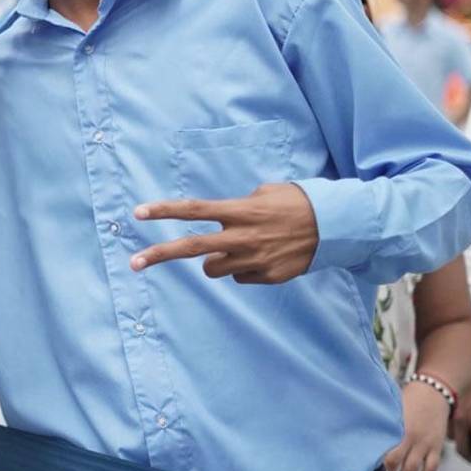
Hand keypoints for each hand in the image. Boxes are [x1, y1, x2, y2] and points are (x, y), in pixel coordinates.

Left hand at [130, 183, 317, 283]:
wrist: (336, 226)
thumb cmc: (296, 202)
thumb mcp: (264, 193)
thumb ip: (237, 207)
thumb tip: (222, 222)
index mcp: (240, 210)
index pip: (193, 210)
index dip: (164, 211)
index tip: (138, 213)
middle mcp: (242, 236)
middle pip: (191, 248)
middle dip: (159, 254)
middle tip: (134, 262)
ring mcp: (254, 259)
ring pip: (213, 269)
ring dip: (215, 261)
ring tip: (236, 248)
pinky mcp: (268, 277)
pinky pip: (240, 277)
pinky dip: (243, 269)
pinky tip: (263, 257)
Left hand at [386, 381, 451, 470]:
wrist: (433, 391)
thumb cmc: (409, 397)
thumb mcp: (393, 408)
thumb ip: (384, 423)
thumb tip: (366, 432)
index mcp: (400, 429)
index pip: (388, 454)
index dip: (380, 466)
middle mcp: (413, 439)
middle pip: (400, 466)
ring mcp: (426, 445)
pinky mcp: (437, 448)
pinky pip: (431, 468)